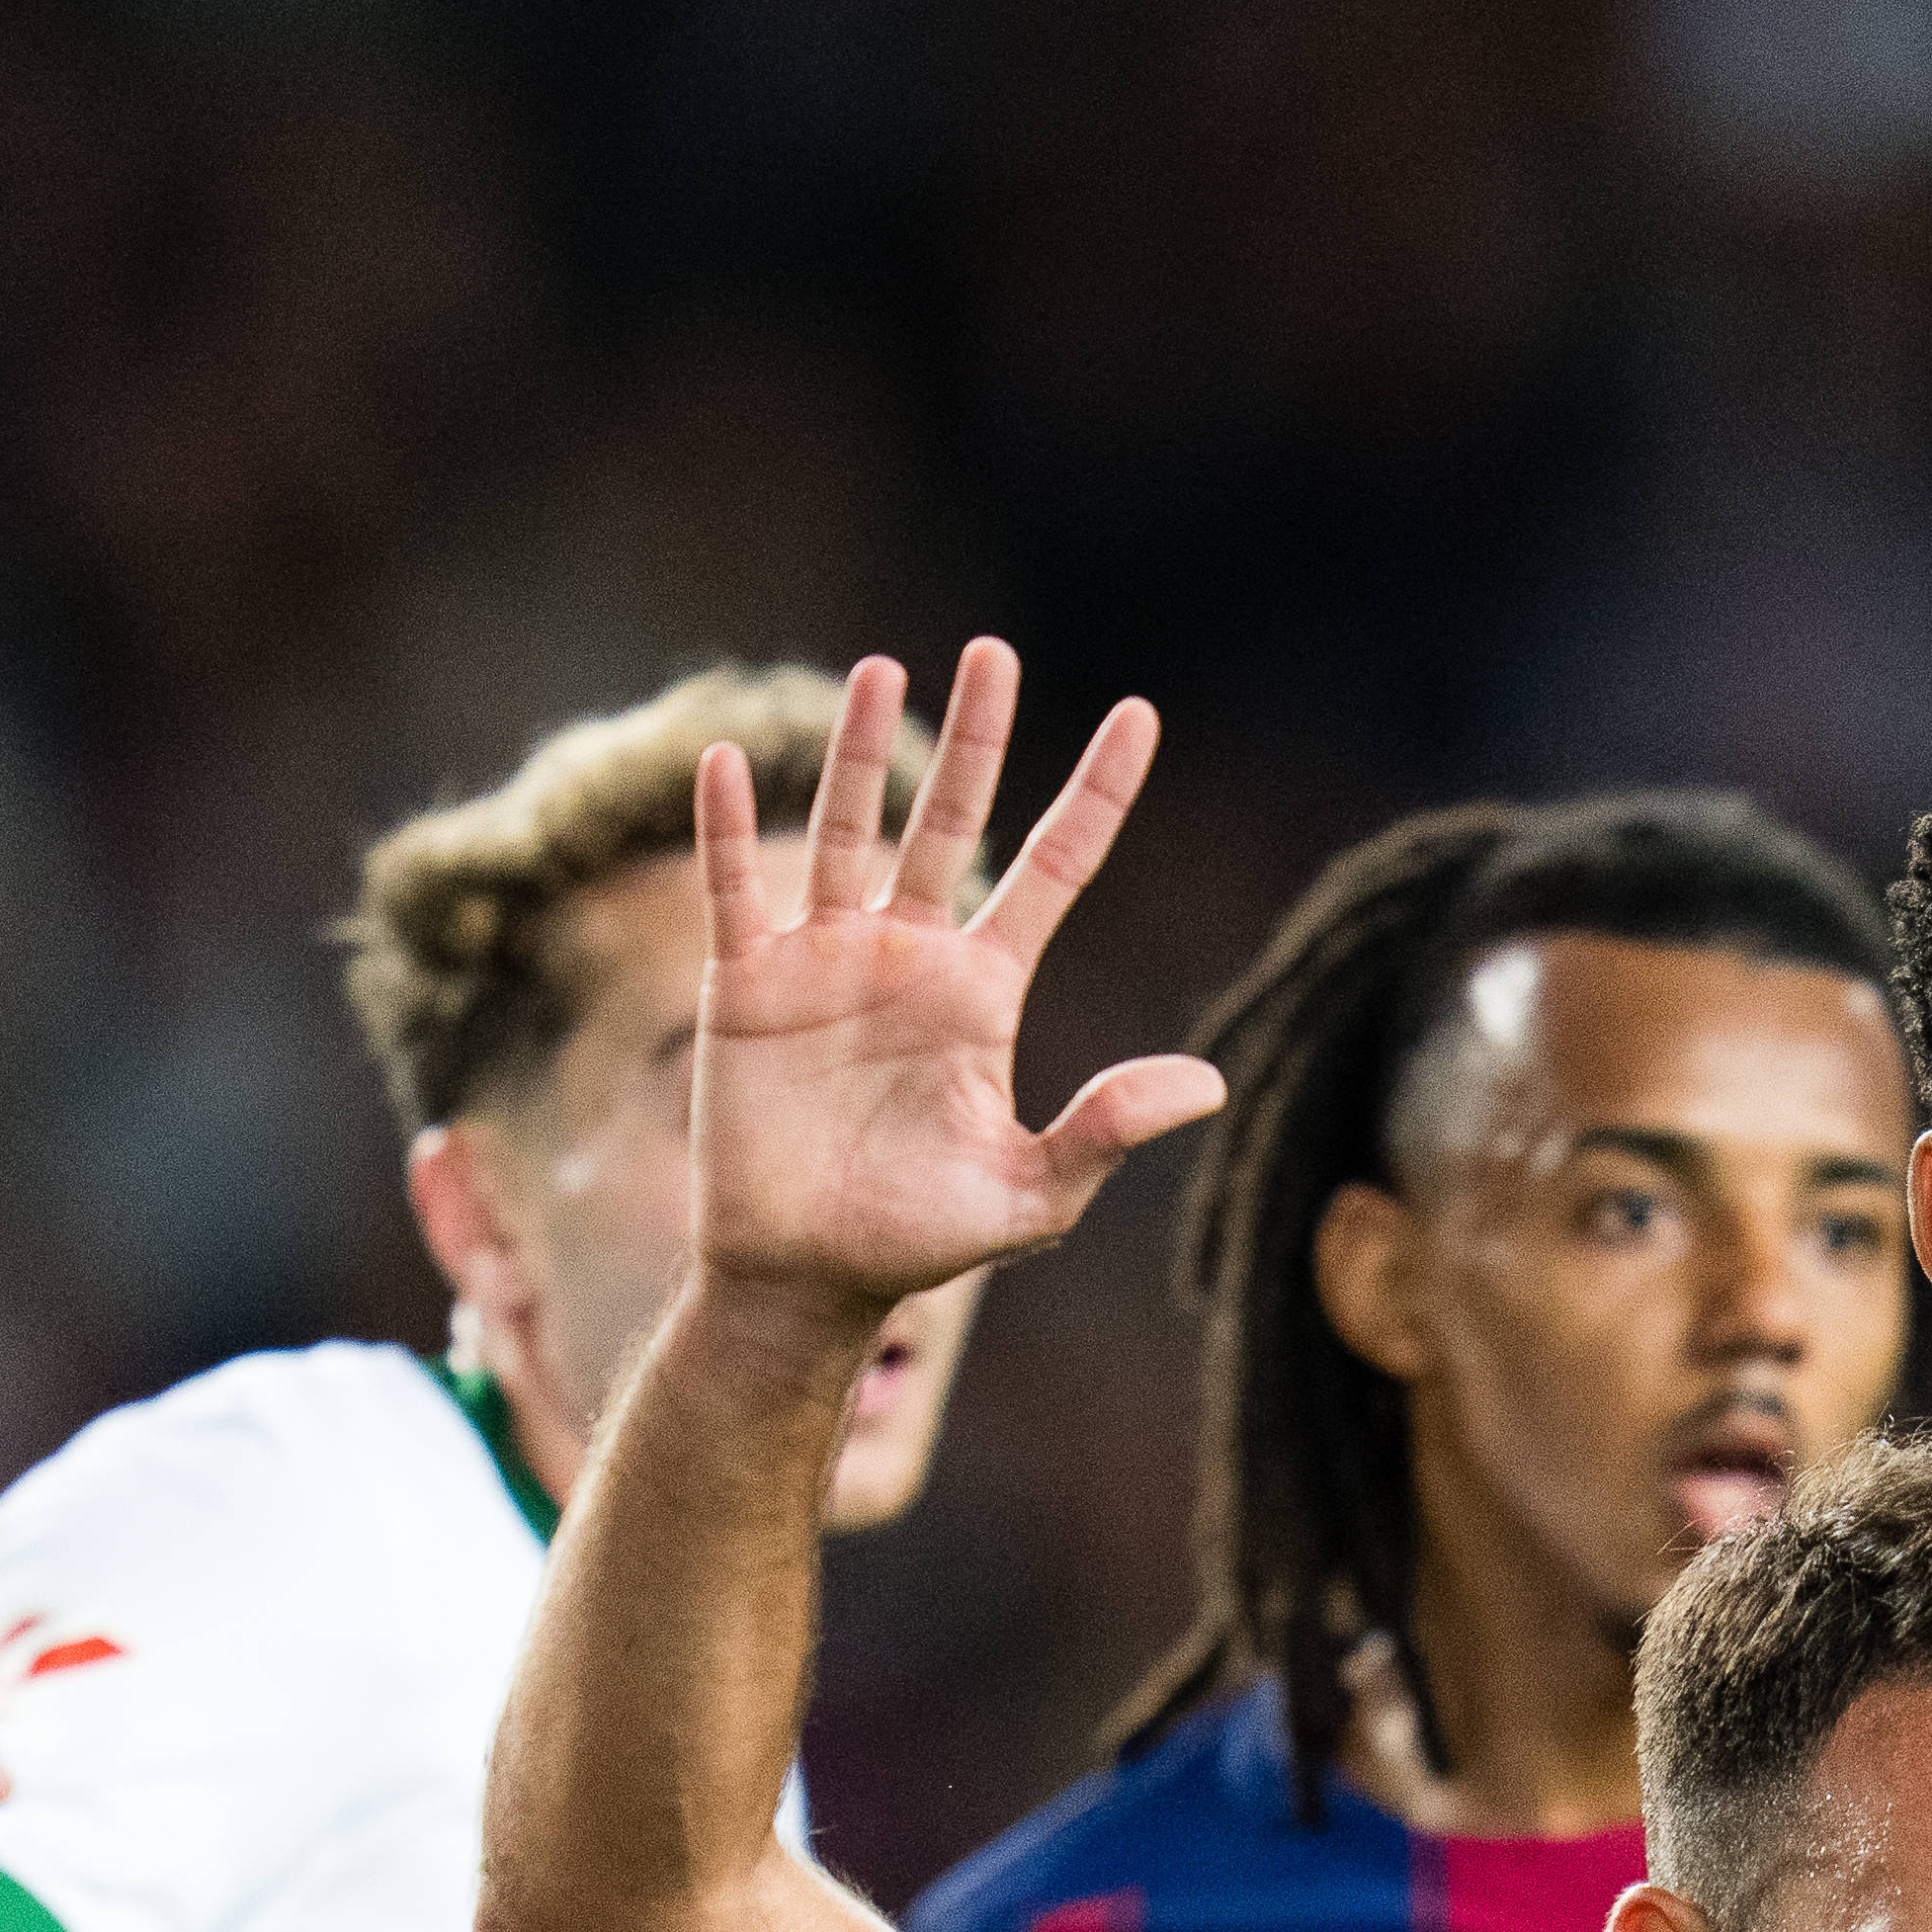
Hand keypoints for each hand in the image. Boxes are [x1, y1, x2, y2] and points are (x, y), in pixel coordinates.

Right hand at [678, 641, 1229, 1322]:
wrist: (803, 1279)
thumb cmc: (917, 1241)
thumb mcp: (1030, 1194)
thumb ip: (1106, 1131)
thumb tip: (1206, 1086)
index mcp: (984, 989)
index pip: (1055, 869)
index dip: (1096, 794)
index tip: (1141, 715)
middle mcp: (909, 953)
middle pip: (951, 820)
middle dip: (978, 739)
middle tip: (997, 652)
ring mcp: (825, 958)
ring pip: (848, 830)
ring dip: (862, 754)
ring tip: (884, 671)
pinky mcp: (746, 982)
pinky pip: (737, 887)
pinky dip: (728, 829)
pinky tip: (725, 764)